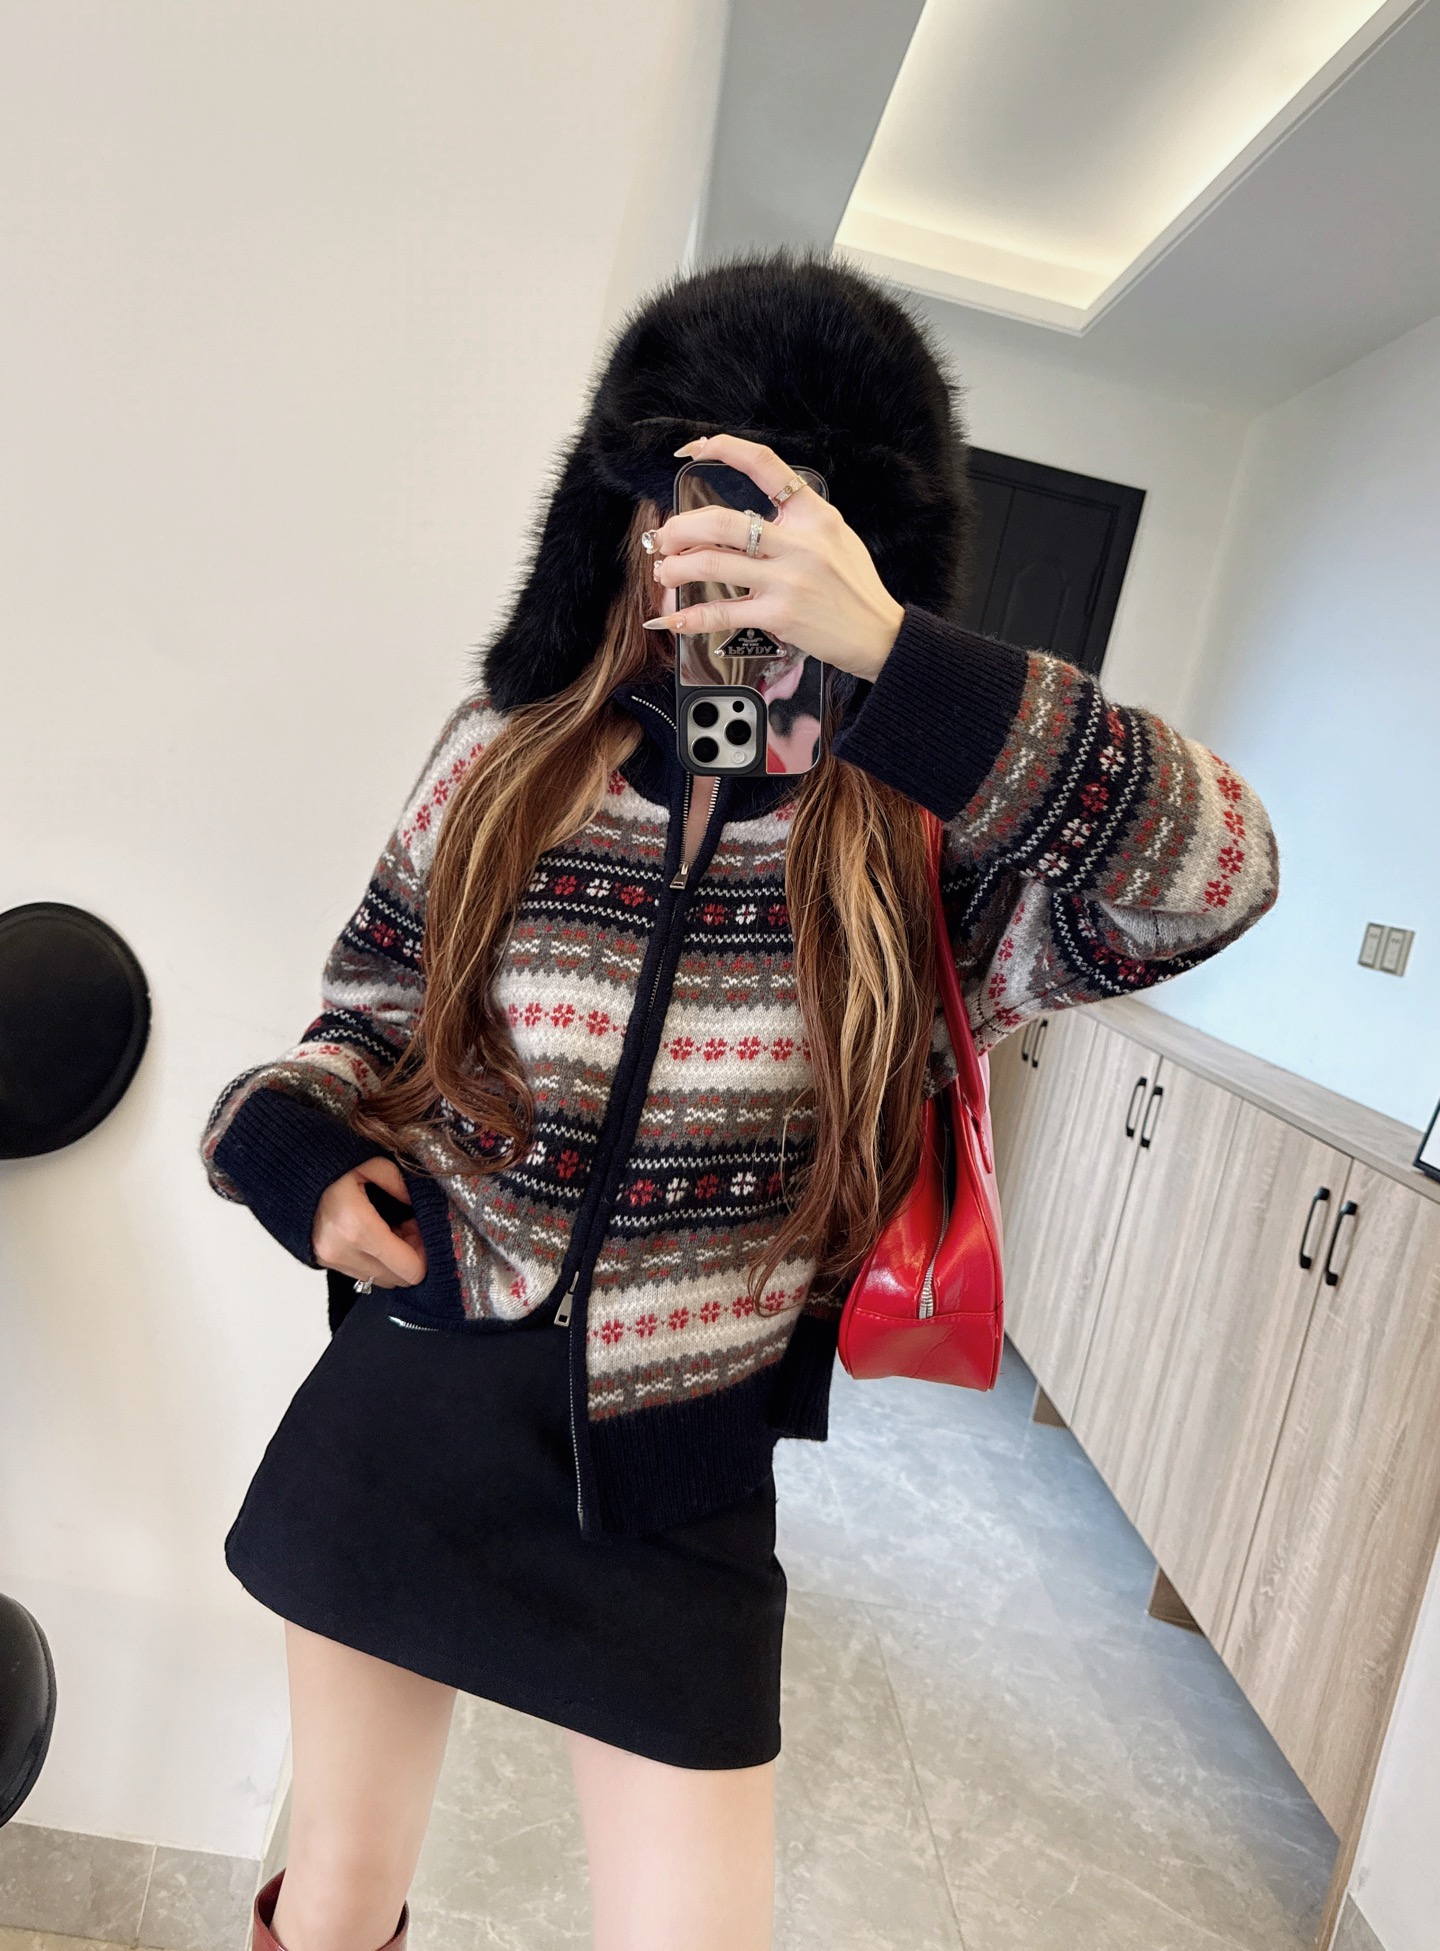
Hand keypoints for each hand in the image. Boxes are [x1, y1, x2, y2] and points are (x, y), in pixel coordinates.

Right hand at [312, 1157, 426, 1287]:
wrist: (288, 1172)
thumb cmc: (330, 1165)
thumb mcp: (372, 1163)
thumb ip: (402, 1184)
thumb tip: (422, 1205)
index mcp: (356, 1226)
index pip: (408, 1268)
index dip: (424, 1254)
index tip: (424, 1232)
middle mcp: (341, 1250)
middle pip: (397, 1279)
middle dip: (410, 1256)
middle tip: (411, 1227)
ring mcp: (330, 1259)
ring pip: (380, 1280)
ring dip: (393, 1260)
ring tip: (392, 1229)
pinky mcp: (325, 1261)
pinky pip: (363, 1273)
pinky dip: (376, 1260)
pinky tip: (376, 1235)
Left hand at [642, 433, 904, 681]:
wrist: (880, 635)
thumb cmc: (855, 588)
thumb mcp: (836, 537)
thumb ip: (797, 522)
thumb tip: (748, 518)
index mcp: (814, 515)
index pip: (766, 466)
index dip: (726, 449)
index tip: (697, 447)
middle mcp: (799, 542)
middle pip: (722, 522)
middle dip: (682, 528)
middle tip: (666, 537)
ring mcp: (788, 580)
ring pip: (713, 564)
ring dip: (677, 568)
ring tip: (666, 572)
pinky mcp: (779, 615)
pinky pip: (722, 612)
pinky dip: (690, 616)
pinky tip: (671, 618)